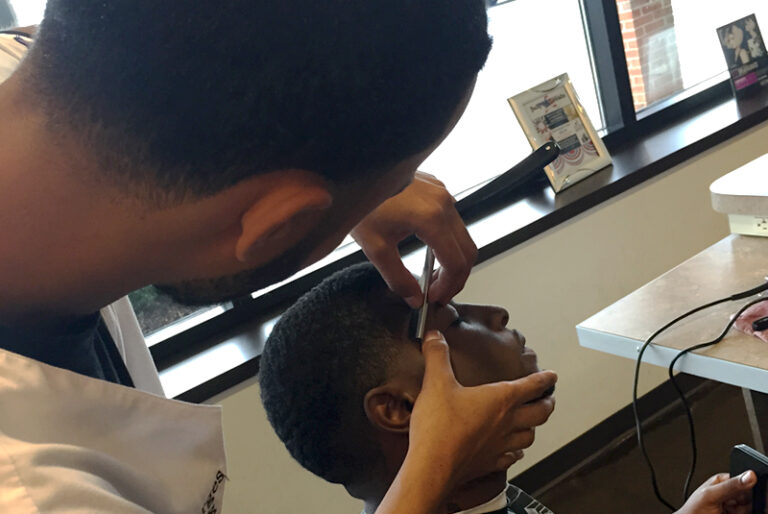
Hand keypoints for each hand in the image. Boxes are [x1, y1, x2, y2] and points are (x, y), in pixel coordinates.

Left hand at [351, 172, 476, 307]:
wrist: (353, 171)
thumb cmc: (363, 202)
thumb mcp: (376, 247)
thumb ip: (398, 278)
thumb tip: (414, 298)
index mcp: (432, 218)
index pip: (456, 262)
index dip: (449, 286)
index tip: (435, 298)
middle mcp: (444, 203)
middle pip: (467, 251)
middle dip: (456, 277)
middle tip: (438, 293)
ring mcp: (443, 193)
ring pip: (463, 236)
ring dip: (453, 259)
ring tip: (433, 276)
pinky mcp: (437, 189)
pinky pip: (454, 220)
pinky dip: (448, 241)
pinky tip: (430, 252)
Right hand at [376, 332, 556, 513]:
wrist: (432, 467)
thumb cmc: (438, 427)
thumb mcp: (435, 383)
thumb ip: (437, 356)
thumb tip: (435, 336)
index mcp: (500, 400)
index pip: (531, 386)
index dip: (544, 379)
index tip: (552, 376)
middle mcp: (506, 423)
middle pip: (540, 413)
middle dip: (547, 404)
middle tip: (549, 399)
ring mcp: (500, 445)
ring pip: (529, 436)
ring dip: (534, 428)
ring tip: (533, 423)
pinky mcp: (490, 463)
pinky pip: (511, 457)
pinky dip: (516, 452)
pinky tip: (513, 452)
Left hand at [676, 471, 755, 513]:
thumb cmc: (693, 511)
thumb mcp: (710, 495)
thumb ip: (729, 486)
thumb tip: (748, 475)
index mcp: (721, 481)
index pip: (742, 479)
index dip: (746, 486)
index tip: (743, 492)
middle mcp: (729, 492)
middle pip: (748, 495)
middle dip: (744, 501)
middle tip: (731, 504)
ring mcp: (733, 505)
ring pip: (749, 506)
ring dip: (742, 510)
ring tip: (728, 511)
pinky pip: (747, 512)